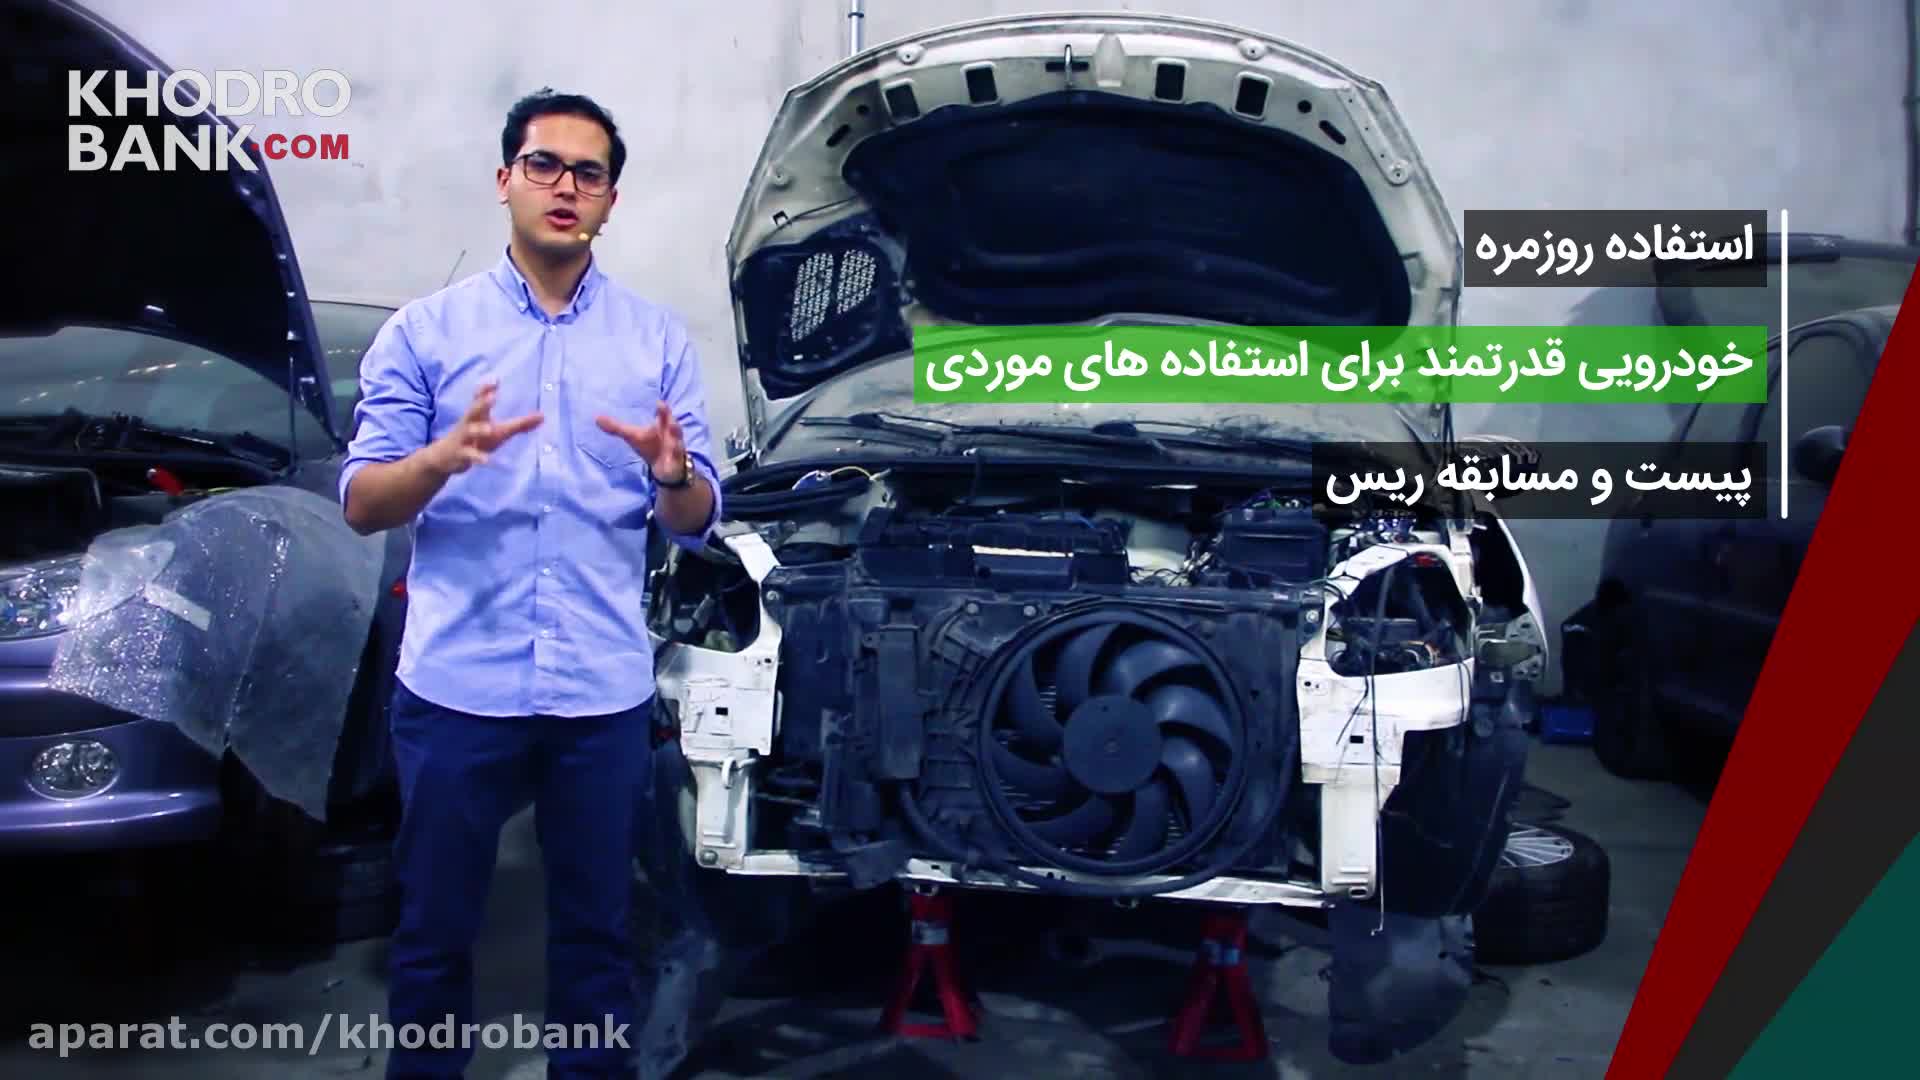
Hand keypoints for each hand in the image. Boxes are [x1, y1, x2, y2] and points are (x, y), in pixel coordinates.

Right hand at [426, 381, 543, 476]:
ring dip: (478, 429)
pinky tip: (486, 460)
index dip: (486, 390)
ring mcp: (463, 439)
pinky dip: (477, 457)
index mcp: (478, 415)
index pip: (480, 399)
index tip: (495, 380)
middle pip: (473, 410)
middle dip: (482, 403)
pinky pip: (469, 455)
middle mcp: (469, 424)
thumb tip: (543, 416)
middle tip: (492, 397)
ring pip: (469, 432)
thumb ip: (520, 424)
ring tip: (489, 429)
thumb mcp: (499, 431)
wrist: (446, 457)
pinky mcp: (461, 454)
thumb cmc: (477, 439)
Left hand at [596, 400, 688, 483]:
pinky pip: (675, 467)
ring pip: (678, 448)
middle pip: (675, 430)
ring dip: (677, 447)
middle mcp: (672, 437)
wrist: (666, 467)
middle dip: (674, 426)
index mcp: (663, 426)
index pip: (664, 416)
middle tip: (672, 422)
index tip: (660, 403)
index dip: (663, 410)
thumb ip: (616, 427)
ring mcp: (676, 451)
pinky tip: (666, 470)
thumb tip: (596, 418)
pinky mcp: (676, 466)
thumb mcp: (633, 436)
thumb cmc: (650, 445)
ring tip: (675, 446)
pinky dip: (672, 468)